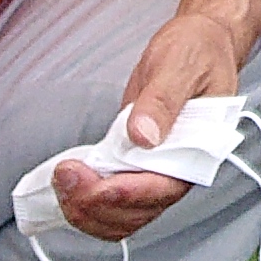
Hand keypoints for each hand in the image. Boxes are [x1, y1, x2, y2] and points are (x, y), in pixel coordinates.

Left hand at [61, 2, 253, 242]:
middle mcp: (177, 169)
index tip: (93, 187)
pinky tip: (68, 181)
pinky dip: (87, 202)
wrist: (197, 44)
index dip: (126, 194)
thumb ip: (162, 101)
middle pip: (137, 212)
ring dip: (87, 210)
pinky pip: (111, 201)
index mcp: (199, 149)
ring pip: (120, 216)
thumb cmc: (196, 52)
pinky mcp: (133, 165)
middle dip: (96, 205)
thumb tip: (144, 136)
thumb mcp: (179, 66)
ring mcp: (154, 171)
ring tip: (61, 179)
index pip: (163, 189)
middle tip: (65, 175)